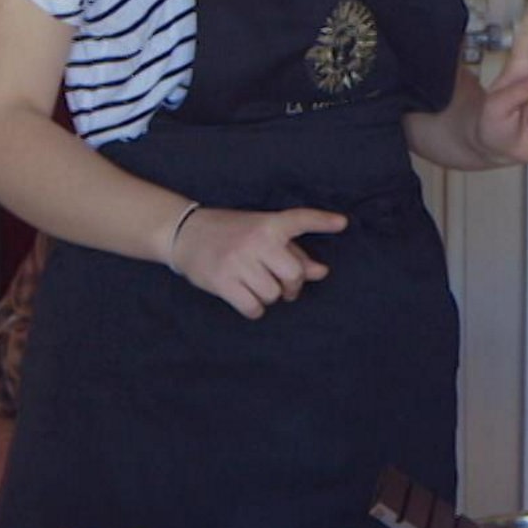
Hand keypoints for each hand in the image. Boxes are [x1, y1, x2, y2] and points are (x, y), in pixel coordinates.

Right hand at [171, 206, 345, 319]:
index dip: (322, 221)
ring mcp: (239, 261)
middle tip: (284, 285)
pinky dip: (254, 308)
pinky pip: (253, 308)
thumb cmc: (232, 233)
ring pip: (273, 294)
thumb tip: (322, 272)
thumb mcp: (262, 233)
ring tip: (257, 285)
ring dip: (269, 296)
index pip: (300, 219)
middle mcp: (256, 241)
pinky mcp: (223, 281)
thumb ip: (294, 253)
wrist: (185, 233)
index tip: (343, 223)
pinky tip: (247, 298)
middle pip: (294, 274)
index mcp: (268, 224)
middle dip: (292, 285)